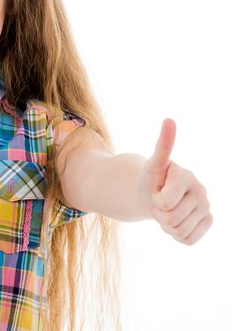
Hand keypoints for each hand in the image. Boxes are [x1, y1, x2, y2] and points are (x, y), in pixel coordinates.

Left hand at [138, 119, 212, 244]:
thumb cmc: (151, 179)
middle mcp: (201, 190)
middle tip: (159, 202)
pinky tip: (176, 220)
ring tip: (165, 210)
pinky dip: (176, 235)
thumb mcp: (151, 164)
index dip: (154, 200)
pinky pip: (188, 239)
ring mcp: (206, 206)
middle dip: (158, 213)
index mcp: (186, 175)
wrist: (153, 194)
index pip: (164, 202)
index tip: (156, 190)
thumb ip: (162, 145)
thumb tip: (169, 119)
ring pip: (178, 231)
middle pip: (170, 218)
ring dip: (166, 225)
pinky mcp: (208, 221)